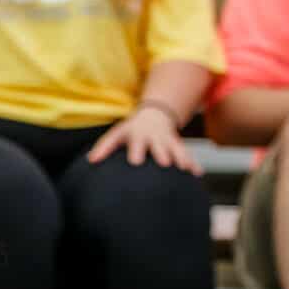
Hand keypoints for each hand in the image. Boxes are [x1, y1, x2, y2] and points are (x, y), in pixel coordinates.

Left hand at [87, 104, 201, 171]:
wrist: (155, 115)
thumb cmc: (131, 130)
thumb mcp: (117, 134)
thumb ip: (104, 147)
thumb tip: (91, 160)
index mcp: (139, 135)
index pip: (137, 144)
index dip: (137, 151)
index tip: (136, 162)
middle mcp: (156, 137)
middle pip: (160, 146)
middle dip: (163, 153)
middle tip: (166, 163)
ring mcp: (169, 141)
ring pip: (177, 149)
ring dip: (182, 158)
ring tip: (187, 169)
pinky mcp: (178, 145)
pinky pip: (187, 154)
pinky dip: (193, 164)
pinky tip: (197, 174)